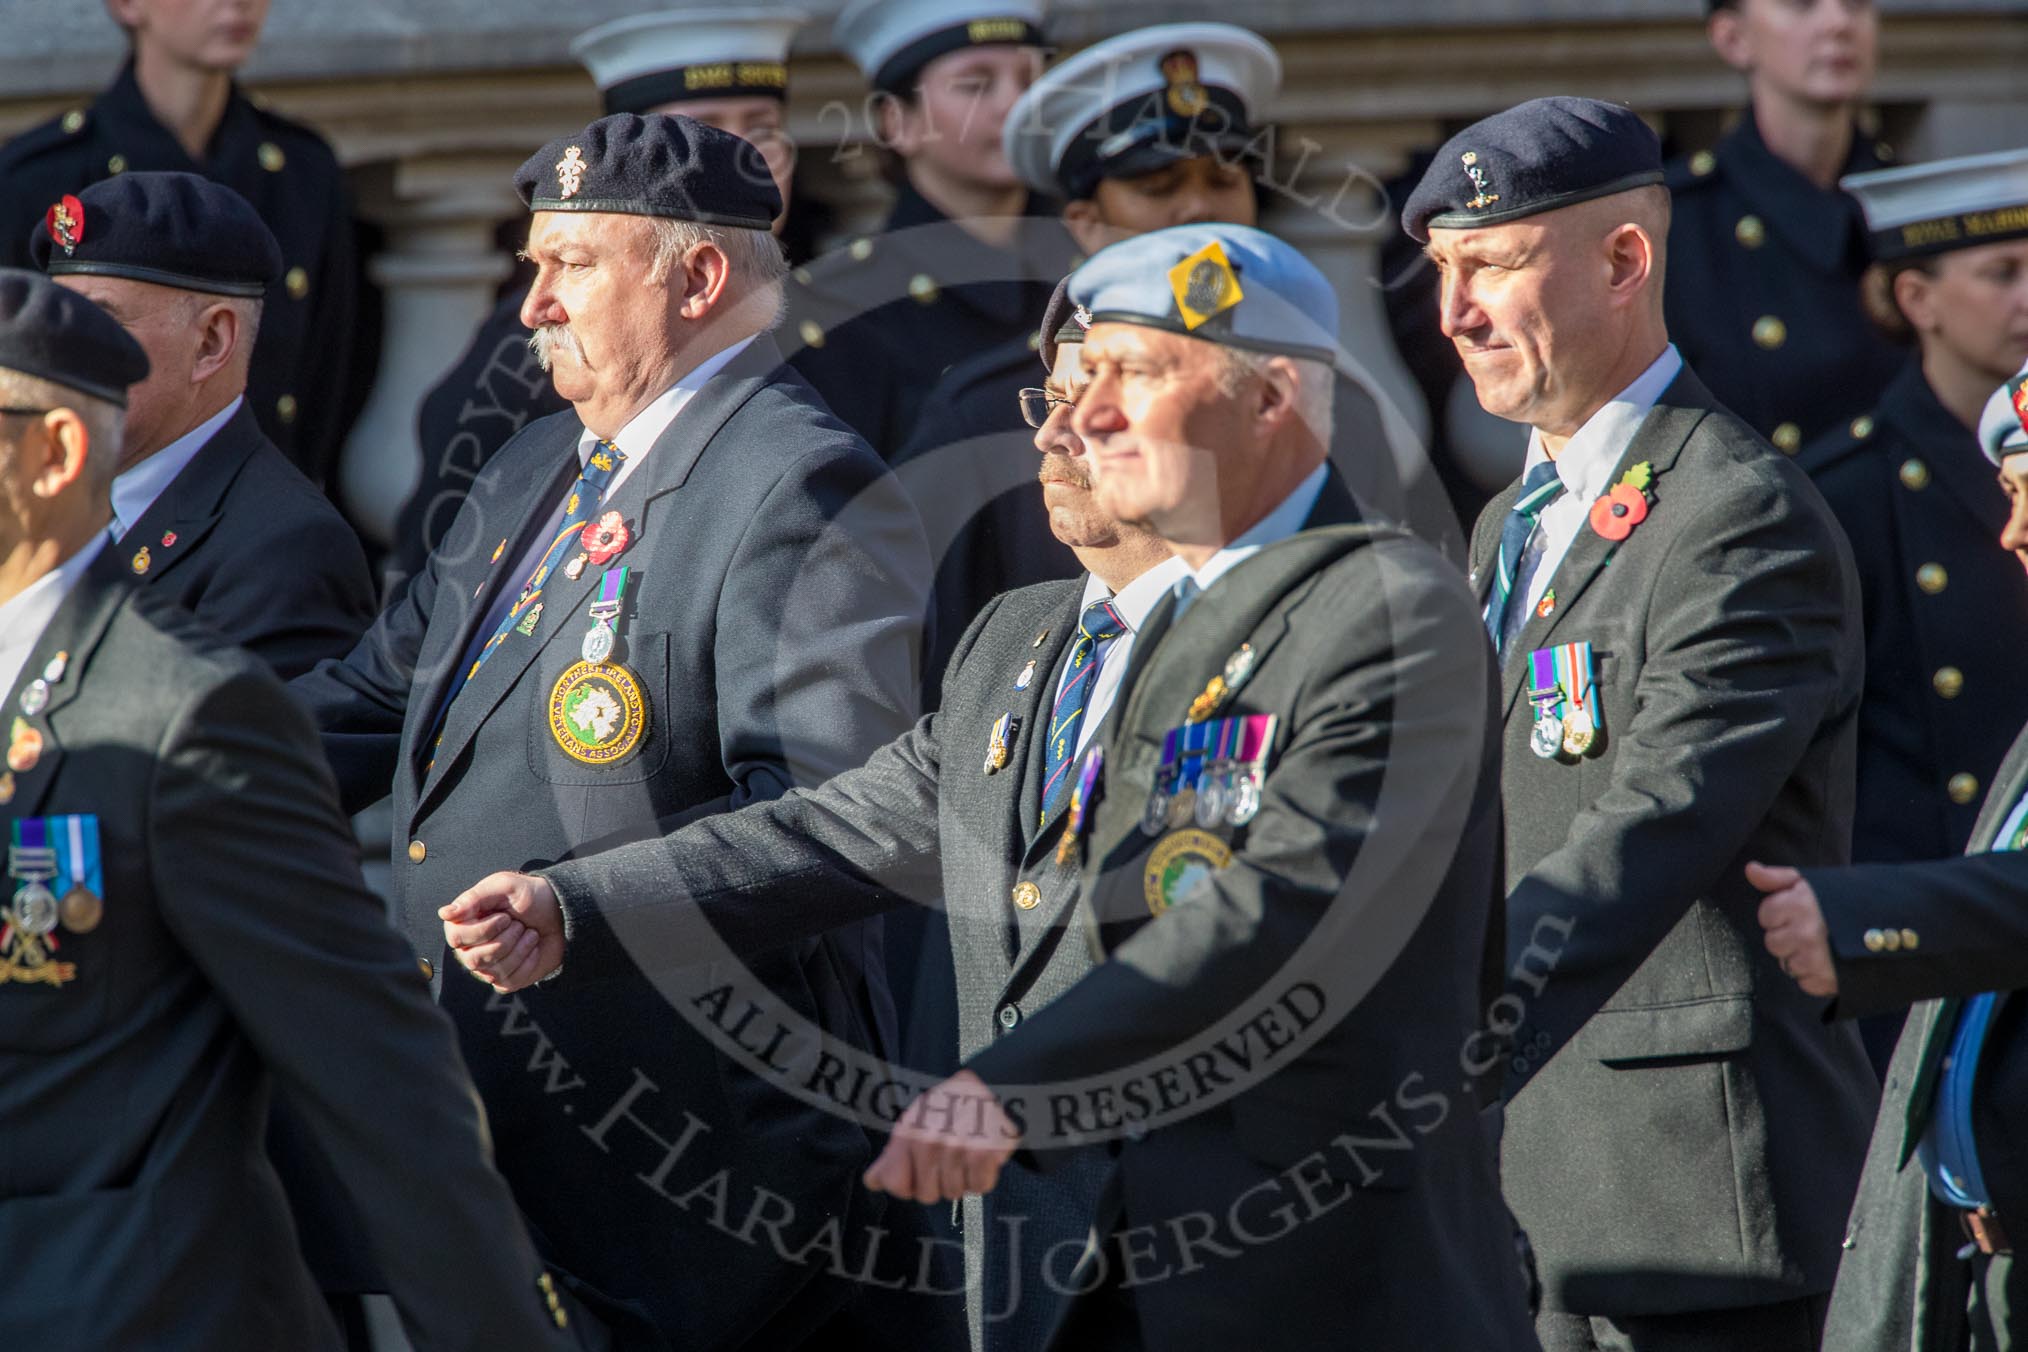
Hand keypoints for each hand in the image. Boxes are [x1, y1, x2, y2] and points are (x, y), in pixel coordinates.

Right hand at [440, 871, 564, 991]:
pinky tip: (532, 947)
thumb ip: (474, 897)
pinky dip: (528, 961)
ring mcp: (487, 967)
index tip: (505, 916)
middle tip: (518, 924)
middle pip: (474, 959)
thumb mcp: (504, 886)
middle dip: (505, 939)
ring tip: (528, 933)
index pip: (456, 938)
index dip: (484, 929)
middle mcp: (470, 949)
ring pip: (494, 970)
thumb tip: (445, 913)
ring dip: (520, 948)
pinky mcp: (506, 980)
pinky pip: (510, 981)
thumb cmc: (530, 897)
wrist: (559, 913)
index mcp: (463, 924)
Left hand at [864, 1070, 1018, 1203]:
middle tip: (949, 1156)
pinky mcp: (983, 1155)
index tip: (920, 1169)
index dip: (909, 1183)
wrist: (992, 1085)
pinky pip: (980, 1187)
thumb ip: (893, 1154)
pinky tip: (981, 1155)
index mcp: (907, 1134)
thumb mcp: (915, 1120)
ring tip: (967, 1152)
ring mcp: (955, 1150)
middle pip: (927, 1195)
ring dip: (963, 1178)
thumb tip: (871, 1182)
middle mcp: (928, 1143)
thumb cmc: (950, 1106)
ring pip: (955, 1193)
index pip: (896, 1184)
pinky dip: (984, 1176)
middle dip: (939, 1181)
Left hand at [1746, 861, 1837, 996]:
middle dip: (1787, 936)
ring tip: (1823, 946)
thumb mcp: (1813, 882)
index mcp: (1799, 905)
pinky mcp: (1829, 981)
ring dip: (1801, 958)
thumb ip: (1778, 877)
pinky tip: (1830, 962)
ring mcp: (1816, 960)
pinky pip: (1805, 984)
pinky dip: (1815, 976)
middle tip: (1811, 930)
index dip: (1780, 913)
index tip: (1798, 912)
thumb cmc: (1849, 900)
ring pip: (1787, 965)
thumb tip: (1751, 870)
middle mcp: (1804, 934)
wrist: (1896, 925)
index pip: (1765, 916)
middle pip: (1773, 943)